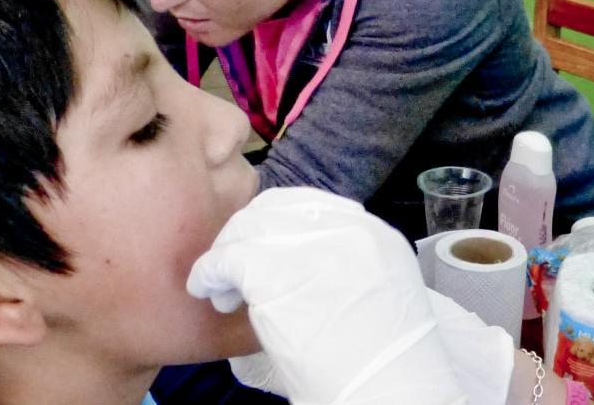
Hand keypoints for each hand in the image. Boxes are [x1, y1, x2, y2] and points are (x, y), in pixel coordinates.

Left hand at [189, 187, 465, 403]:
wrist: (387, 388)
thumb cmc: (384, 363)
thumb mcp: (386, 297)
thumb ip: (354, 269)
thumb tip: (307, 266)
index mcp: (375, 235)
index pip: (314, 207)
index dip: (281, 226)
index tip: (267, 249)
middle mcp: (345, 229)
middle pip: (278, 208)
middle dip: (250, 233)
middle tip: (237, 265)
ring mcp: (309, 246)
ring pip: (249, 228)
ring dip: (227, 254)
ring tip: (223, 288)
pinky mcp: (274, 272)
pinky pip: (226, 259)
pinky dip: (208, 273)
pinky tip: (207, 290)